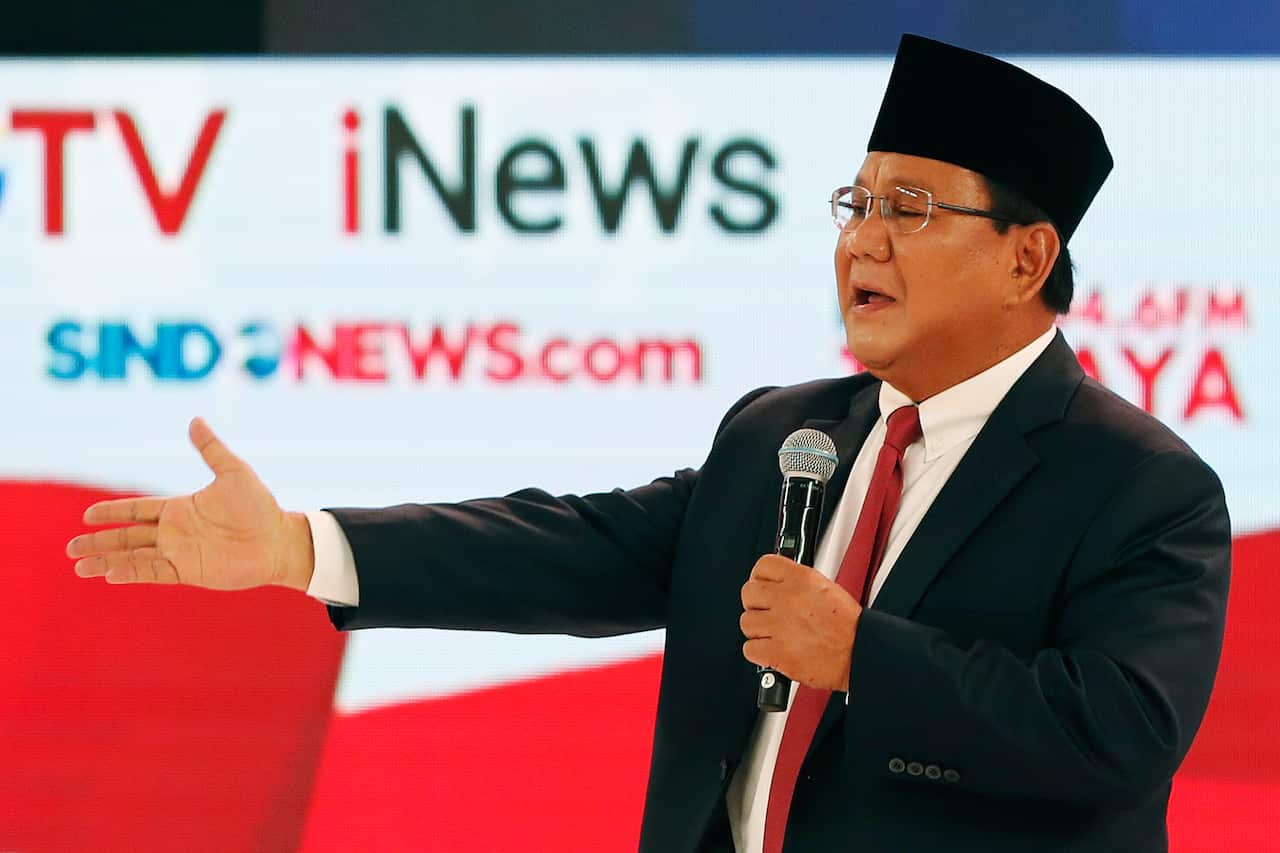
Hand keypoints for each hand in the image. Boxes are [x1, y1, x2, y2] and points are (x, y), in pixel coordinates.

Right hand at [65, 417, 313, 590]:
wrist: (278, 540)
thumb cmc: (259, 506)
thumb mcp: (233, 472)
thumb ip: (210, 449)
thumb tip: (195, 419)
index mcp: (180, 508)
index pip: (137, 510)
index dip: (112, 512)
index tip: (87, 515)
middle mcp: (175, 531)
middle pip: (128, 536)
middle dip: (100, 541)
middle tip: (71, 547)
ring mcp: (180, 552)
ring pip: (134, 557)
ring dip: (107, 561)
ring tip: (79, 566)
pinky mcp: (189, 571)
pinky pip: (153, 572)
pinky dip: (132, 572)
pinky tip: (110, 575)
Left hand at [740, 554, 861, 691]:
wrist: (860, 653)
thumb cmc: (849, 626)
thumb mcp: (826, 589)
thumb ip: (798, 584)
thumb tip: (778, 584)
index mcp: (801, 579)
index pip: (763, 566)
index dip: (759, 576)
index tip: (761, 584)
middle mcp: (787, 599)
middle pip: (748, 593)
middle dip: (755, 604)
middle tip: (766, 612)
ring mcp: (780, 625)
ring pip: (746, 622)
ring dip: (757, 630)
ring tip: (773, 634)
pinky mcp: (777, 652)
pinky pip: (749, 649)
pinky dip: (758, 653)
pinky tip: (771, 650)